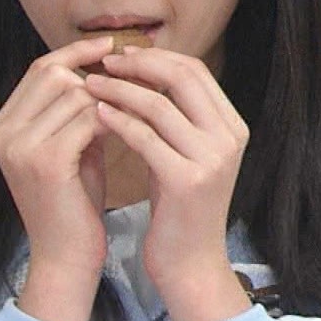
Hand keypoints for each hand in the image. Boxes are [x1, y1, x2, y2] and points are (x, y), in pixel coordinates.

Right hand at [0, 35, 114, 320]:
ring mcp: (20, 146)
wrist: (66, 259)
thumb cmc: (75, 205)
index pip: (40, 69)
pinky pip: (87, 119)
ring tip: (136, 106)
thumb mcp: (71, 149)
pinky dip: (114, 119)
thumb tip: (104, 69)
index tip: (112, 46)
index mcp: (3, 126)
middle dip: (97, 70)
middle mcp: (3, 132)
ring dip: (110, 97)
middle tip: (133, 74)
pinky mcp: (45, 161)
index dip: (76, 52)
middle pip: (53, 73)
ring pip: (74, 93)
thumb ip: (78, 112)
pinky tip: (132, 129)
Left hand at [85, 47, 252, 320]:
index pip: (195, 70)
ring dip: (119, 90)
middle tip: (103, 63)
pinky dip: (118, 121)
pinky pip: (145, 137)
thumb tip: (139, 72)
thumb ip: (173, 117)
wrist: (190, 264)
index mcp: (232, 125)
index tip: (121, 56)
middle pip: (182, 76)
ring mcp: (212, 159)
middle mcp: (228, 137)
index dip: (156, 57)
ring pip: (159, 104)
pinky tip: (96, 115)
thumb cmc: (178, 208)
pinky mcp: (187, 180)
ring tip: (89, 86)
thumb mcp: (183, 153)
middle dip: (138, 64)